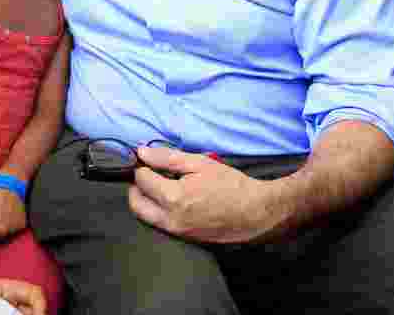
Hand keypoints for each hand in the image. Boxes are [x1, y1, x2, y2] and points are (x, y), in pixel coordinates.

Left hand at [128, 146, 280, 243]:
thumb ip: (166, 158)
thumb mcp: (199, 163)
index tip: (147, 161)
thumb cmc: (232, 185)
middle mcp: (171, 219)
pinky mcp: (185, 239)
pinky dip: (159, 211)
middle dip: (136, 187)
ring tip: (160, 186)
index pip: (141, 180)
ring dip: (145, 200)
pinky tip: (174, 200)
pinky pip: (161, 224)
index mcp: (173, 198)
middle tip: (147, 175)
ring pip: (146, 216)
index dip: (142, 167)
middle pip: (135, 204)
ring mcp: (178, 232)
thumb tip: (141, 153)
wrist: (258, 214)